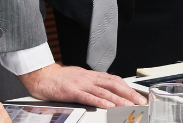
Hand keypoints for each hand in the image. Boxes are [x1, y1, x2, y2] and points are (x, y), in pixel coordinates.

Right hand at [17, 63, 146, 108]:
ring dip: (118, 99)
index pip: (114, 80)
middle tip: (140, 101)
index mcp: (91, 75)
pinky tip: (108, 106)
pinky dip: (100, 102)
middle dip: (129, 94)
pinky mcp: (72, 91)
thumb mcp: (79, 77)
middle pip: (113, 84)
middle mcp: (89, 78)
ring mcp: (81, 84)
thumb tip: (105, 91)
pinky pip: (88, 97)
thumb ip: (92, 83)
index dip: (128, 87)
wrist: (42, 75)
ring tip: (129, 106)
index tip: (137, 95)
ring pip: (104, 91)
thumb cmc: (59, 78)